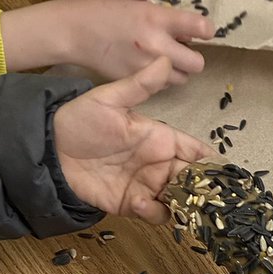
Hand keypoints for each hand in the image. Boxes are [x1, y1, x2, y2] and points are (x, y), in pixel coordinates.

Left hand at [53, 57, 210, 223]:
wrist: (49, 149)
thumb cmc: (79, 120)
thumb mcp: (109, 99)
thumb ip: (140, 85)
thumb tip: (165, 60)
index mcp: (160, 139)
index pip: (195, 151)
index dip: (211, 162)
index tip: (223, 172)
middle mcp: (158, 164)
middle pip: (193, 179)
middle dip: (203, 188)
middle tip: (205, 194)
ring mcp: (146, 185)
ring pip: (179, 200)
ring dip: (184, 203)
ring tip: (176, 201)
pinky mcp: (132, 205)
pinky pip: (156, 214)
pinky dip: (156, 212)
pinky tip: (141, 202)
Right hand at [66, 0, 209, 84]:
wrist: (72, 31)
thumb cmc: (102, 10)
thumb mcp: (136, 2)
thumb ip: (162, 16)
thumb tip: (184, 28)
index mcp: (157, 19)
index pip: (201, 28)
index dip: (206, 30)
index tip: (202, 31)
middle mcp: (156, 45)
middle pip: (197, 64)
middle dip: (193, 57)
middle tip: (183, 50)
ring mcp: (145, 67)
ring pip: (181, 79)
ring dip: (178, 71)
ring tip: (164, 59)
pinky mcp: (134, 81)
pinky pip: (159, 87)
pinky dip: (159, 80)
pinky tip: (147, 67)